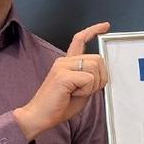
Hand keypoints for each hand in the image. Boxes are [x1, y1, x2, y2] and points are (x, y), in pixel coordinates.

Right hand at [13, 23, 109, 139]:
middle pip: (98, 59)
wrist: (38, 117)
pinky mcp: (62, 75)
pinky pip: (88, 79)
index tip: (105, 26)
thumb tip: (103, 72)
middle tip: (87, 90)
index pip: (80, 39)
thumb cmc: (59, 105)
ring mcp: (62, 66)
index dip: (93, 31)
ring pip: (95, 68)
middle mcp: (64, 61)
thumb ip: (90, 78)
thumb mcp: (80, 90)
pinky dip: (86, 90)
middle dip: (101, 78)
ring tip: (77, 93)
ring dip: (93, 85)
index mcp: (67, 63)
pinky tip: (72, 94)